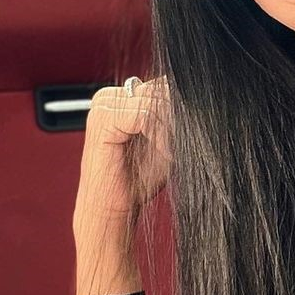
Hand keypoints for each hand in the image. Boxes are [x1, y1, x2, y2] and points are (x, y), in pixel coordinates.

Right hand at [73, 75, 172, 231]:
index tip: (178, 137)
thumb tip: (192, 91)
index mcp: (119, 97)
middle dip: (175, 120)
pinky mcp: (103, 118)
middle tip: (170, 148)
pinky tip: (159, 153)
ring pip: (158, 102)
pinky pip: (148, 115)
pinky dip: (161, 137)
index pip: (163, 84)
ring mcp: (102, 105)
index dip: (179, 110)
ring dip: (170, 131)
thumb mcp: (165, 139)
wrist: (112, 209)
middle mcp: (108, 96)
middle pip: (162, 90)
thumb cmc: (137, 178)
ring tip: (163, 152)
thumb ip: (173, 113)